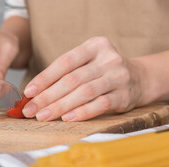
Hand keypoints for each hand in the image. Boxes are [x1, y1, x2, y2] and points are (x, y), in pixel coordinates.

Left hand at [22, 37, 143, 120]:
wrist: (140, 78)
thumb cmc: (102, 72)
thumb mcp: (87, 64)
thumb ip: (65, 74)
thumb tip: (34, 94)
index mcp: (94, 46)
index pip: (64, 62)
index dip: (44, 78)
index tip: (28, 92)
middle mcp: (108, 58)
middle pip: (72, 79)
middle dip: (47, 96)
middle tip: (30, 110)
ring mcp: (118, 76)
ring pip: (84, 92)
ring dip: (60, 106)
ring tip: (43, 116)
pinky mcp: (125, 95)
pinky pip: (100, 104)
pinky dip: (82, 112)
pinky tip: (67, 119)